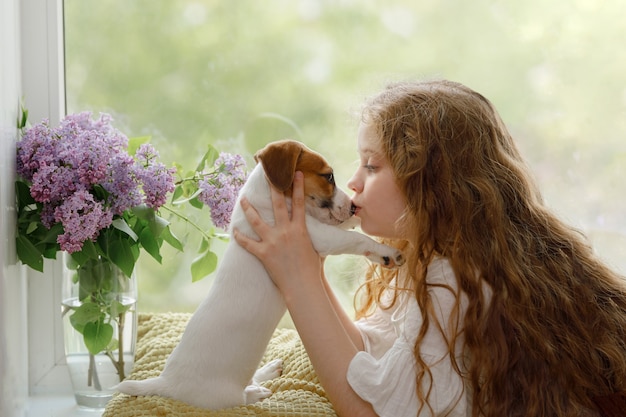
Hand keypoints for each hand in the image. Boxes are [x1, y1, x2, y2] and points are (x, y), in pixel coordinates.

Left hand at [233, 171, 322, 293]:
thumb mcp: (317, 249)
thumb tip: (325, 232)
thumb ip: (316, 237)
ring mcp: (272, 242)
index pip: (298, 203)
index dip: (297, 186)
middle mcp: (285, 232)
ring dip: (249, 209)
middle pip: (277, 205)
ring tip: (243, 199)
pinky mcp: (263, 253)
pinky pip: (247, 243)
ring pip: (256, 220)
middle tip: (268, 175)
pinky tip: (234, 230)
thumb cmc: (312, 270)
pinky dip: (239, 237)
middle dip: (273, 188)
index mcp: (300, 229)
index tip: (295, 173)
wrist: (302, 286)